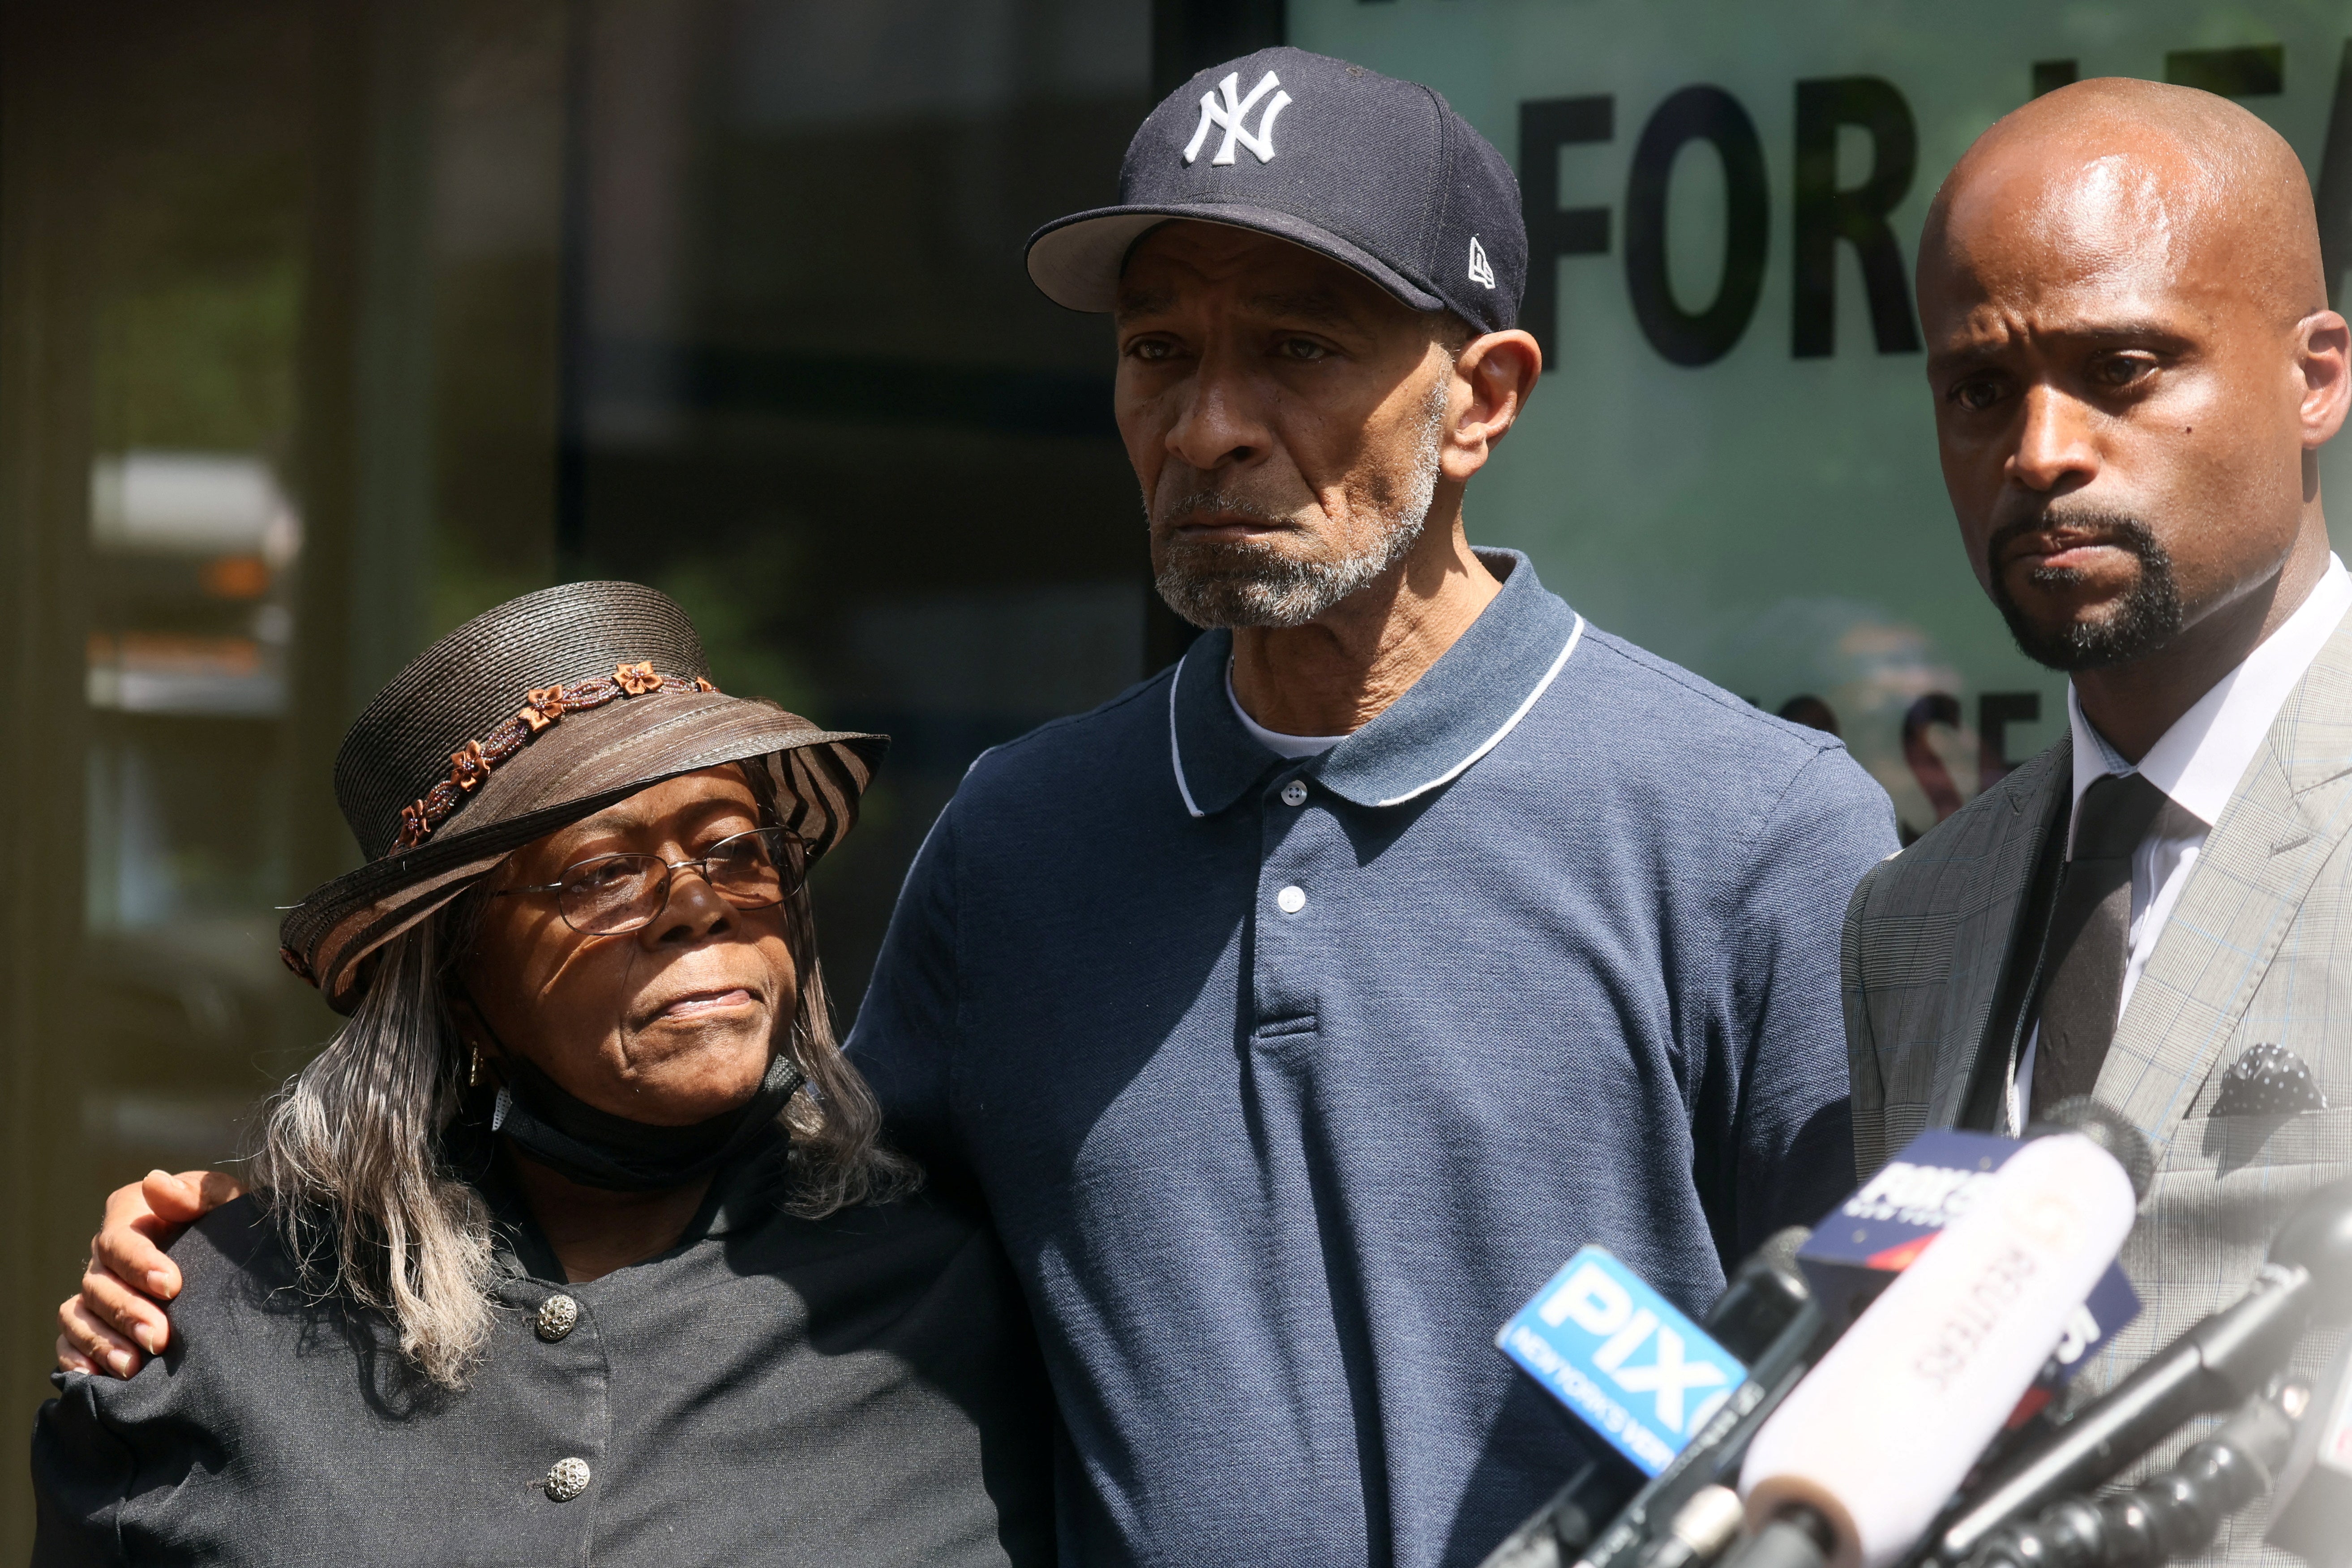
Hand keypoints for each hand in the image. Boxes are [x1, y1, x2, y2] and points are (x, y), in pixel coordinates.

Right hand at [55, 1169, 242, 1377]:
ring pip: (79, 1315)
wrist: (237, 1264)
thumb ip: (199, 1192)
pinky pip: (69, 1341)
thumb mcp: (228, 1204)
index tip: (172, 1286)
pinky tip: (95, 1377)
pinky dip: (75, 1359)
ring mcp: (97, 1290)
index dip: (140, 1263)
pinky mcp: (93, 1323)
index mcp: (133, 1214)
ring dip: (102, 1342)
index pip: (120, 1240)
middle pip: (100, 1283)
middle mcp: (107, 1254)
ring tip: (133, 1367)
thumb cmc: (231, 1227)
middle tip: (160, 1338)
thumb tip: (156, 1182)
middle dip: (128, 1312)